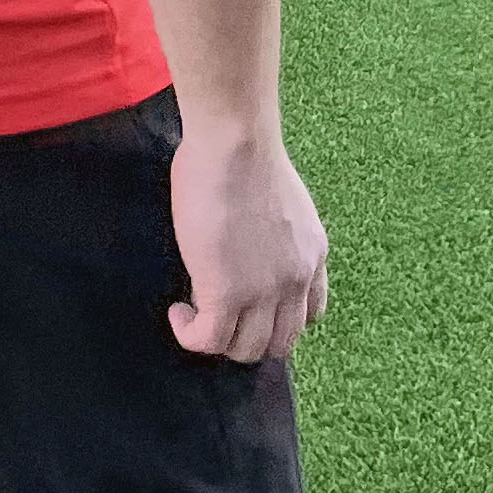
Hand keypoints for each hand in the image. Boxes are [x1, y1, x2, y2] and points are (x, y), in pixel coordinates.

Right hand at [167, 121, 328, 363]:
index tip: (250, 304)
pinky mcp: (226, 292)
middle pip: (280, 342)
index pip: (310, 314)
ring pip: (247, 349)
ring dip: (219, 340)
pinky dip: (191, 336)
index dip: (277, 318)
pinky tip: (179, 314)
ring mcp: (264, 292)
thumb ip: (274, 232)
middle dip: (248, 337)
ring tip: (194, 314)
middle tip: (217, 314)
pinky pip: (208, 339)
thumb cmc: (245, 149)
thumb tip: (247, 239)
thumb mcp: (281, 201)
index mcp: (313, 256)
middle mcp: (296, 281)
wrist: (235, 143)